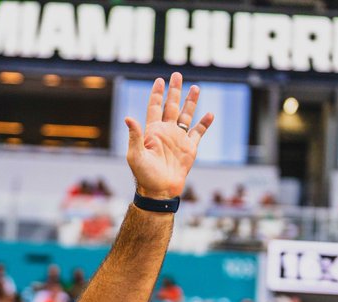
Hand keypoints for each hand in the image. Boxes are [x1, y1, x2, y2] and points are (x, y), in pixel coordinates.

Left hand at [123, 73, 213, 199]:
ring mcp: (179, 139)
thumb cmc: (144, 175)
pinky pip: (198, 132)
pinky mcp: (190, 148)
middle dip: (174, 91)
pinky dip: (204, 123)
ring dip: (190, 102)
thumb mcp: (136, 155)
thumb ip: (134, 136)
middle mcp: (166, 132)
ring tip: (195, 87)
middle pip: (171, 106)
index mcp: (153, 131)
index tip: (159, 80)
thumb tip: (128, 117)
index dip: (156, 94)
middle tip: (177, 75)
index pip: (154, 107)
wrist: (159, 191)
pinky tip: (209, 114)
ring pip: (186, 115)